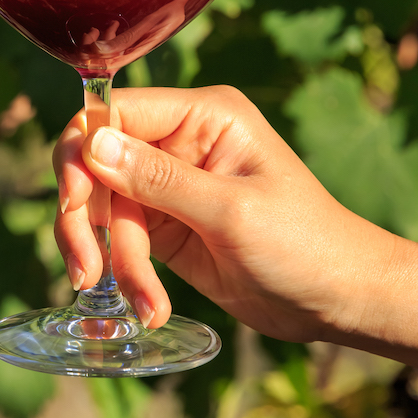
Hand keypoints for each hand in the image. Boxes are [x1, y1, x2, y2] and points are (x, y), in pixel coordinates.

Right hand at [52, 85, 400, 342]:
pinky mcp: (164, 225)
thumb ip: (158, 178)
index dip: (83, 151)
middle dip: (86, 218)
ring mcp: (167, 184)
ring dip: (110, 257)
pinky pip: (119, 240)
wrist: (343, 300)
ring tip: (139, 303)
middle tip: (86, 267)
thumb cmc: (306, 243)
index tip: (74, 202)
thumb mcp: (231, 211)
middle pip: (95, 162)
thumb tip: (90, 143)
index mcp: (201, 116)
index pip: (113, 112)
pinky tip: (148, 305)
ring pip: (101, 208)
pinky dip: (126, 273)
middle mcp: (178, 141)